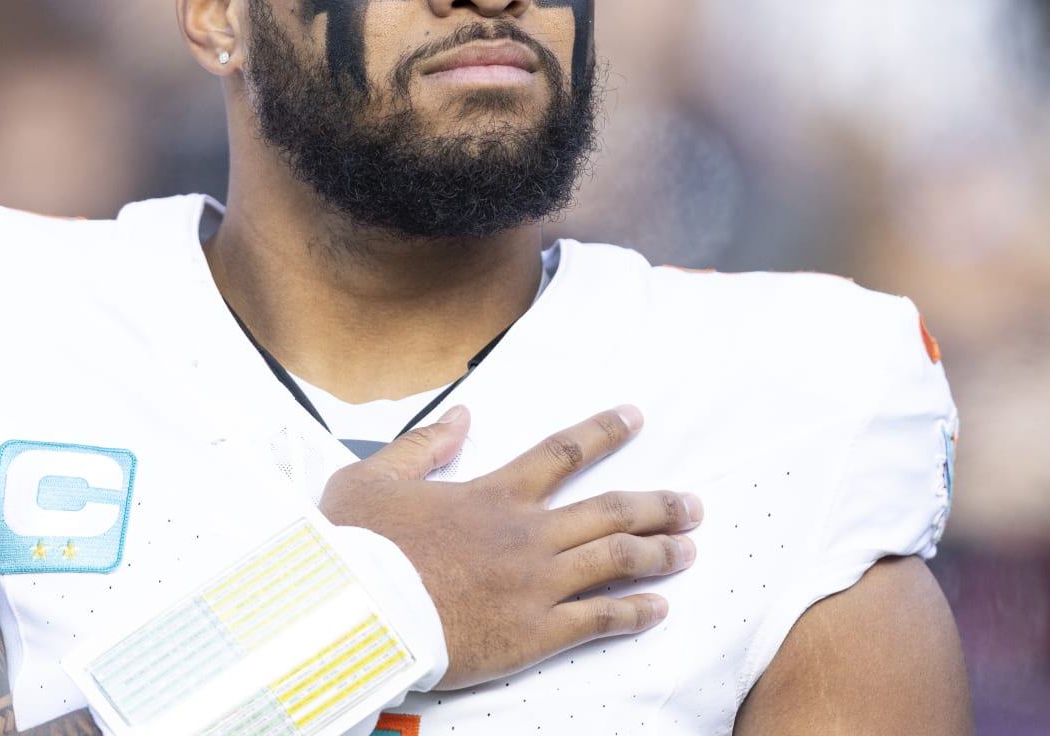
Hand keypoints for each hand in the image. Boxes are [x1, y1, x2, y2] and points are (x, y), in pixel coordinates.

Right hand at [318, 404, 699, 689]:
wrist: (357, 610)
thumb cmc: (359, 547)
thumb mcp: (373, 477)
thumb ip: (423, 445)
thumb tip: (463, 417)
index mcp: (492, 494)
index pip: (562, 453)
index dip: (603, 431)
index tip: (636, 416)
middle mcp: (526, 534)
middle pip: (609, 511)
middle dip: (656, 505)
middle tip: (692, 504)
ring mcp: (535, 584)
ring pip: (615, 560)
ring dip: (658, 553)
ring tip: (690, 550)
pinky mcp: (534, 633)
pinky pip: (598, 619)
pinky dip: (634, 612)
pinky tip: (659, 608)